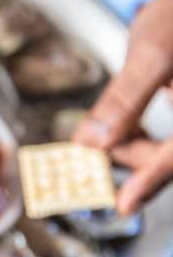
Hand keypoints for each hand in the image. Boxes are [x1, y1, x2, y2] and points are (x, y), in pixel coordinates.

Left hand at [73, 0, 172, 214]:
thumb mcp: (153, 51)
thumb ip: (125, 99)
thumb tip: (92, 142)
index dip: (151, 180)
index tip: (123, 205)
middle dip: (135, 153)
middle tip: (96, 142)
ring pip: (172, 149)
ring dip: (141, 147)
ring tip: (112, 127)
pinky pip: (172, 141)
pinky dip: (150, 139)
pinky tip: (128, 126)